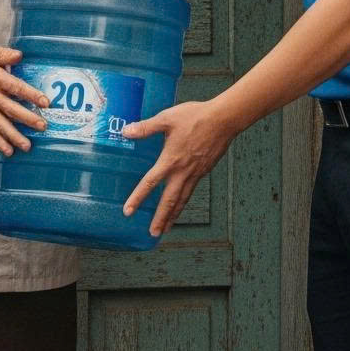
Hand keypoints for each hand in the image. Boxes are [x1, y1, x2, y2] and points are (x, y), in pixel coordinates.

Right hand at [0, 48, 47, 155]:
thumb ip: (5, 54)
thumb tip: (20, 55)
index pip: (16, 87)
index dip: (31, 95)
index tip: (45, 102)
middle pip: (11, 109)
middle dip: (27, 119)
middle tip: (42, 126)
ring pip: (2, 125)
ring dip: (14, 136)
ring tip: (27, 145)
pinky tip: (9, 151)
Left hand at [120, 97, 236, 236]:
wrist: (223, 120)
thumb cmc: (195, 117)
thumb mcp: (166, 119)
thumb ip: (146, 128)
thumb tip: (126, 132)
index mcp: (170, 160)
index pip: (150, 183)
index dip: (138, 198)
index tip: (128, 211)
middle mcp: (182, 172)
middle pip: (169, 201)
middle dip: (161, 218)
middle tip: (153, 233)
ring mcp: (195, 173)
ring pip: (182, 199)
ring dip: (173, 215)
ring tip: (167, 228)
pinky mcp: (204, 170)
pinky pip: (191, 191)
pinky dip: (184, 202)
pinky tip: (181, 204)